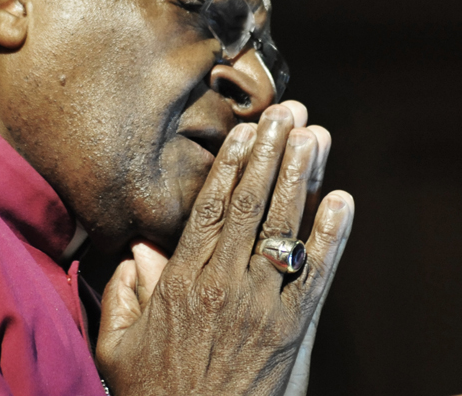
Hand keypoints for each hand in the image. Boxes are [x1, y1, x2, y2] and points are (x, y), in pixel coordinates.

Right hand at [96, 102, 353, 394]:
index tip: (245, 130)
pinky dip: (332, 236)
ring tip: (314, 137)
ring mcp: (263, 305)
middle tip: (288, 113)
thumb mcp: (119, 347)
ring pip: (284, 228)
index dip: (231, 164)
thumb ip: (124, 296)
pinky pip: (317, 275)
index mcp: (182, 282)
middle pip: (252, 204)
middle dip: (271, 153)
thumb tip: (137, 254)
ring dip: (301, 178)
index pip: (211, 208)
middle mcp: (224, 284)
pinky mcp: (293, 331)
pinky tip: (342, 202)